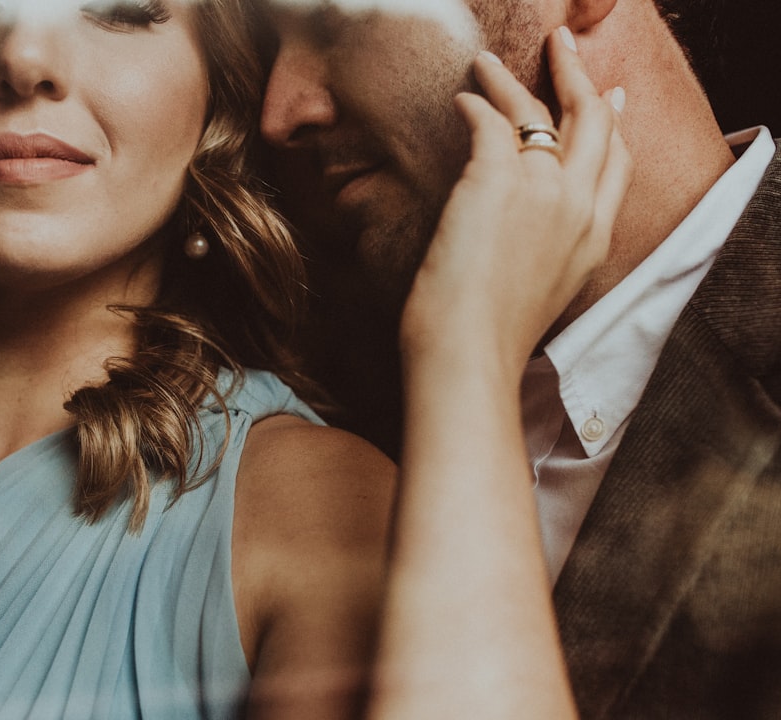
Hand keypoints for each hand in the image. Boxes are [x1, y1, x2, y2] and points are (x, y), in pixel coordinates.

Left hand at [401, 27, 631, 378]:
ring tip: (486, 63)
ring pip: (539, 112)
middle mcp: (579, 207)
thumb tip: (522, 223)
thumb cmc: (491, 337)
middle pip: (594, 122)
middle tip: (561, 47)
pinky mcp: (495, 181)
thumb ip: (549, 247)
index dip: (613, 125)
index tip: (609, 96)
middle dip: (579, 76)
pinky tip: (461, 101)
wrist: (470, 355)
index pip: (617, 164)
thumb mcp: (544, 289)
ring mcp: (541, 190)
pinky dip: (475, 105)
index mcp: (595, 237)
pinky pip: (489, 122)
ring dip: (512, 80)